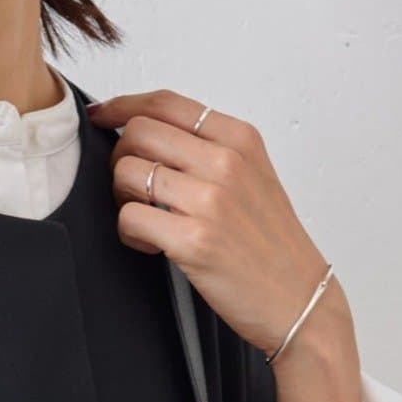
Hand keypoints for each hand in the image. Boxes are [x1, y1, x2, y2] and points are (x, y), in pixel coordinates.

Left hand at [89, 89, 347, 365]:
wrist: (298, 299)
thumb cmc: (271, 245)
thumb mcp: (253, 177)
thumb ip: (209, 151)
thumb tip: (152, 136)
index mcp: (239, 139)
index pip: (165, 103)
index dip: (122, 106)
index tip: (103, 117)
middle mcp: (225, 161)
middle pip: (138, 132)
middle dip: (120, 158)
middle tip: (132, 189)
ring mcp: (210, 200)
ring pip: (128, 173)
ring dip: (123, 198)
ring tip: (147, 221)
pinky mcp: (193, 240)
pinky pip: (130, 218)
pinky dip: (130, 232)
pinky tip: (151, 245)